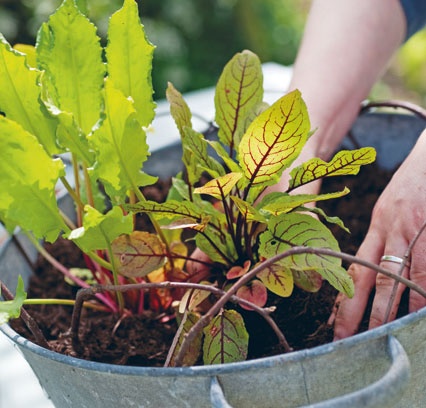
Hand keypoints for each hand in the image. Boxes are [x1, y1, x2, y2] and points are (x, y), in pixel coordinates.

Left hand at [329, 129, 425, 338]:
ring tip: (385, 336)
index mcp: (376, 226)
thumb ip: (383, 236)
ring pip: (400, 278)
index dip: (344, 297)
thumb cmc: (414, 183)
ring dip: (393, 309)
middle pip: (371, 278)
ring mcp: (413, 231)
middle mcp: (389, 230)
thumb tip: (378, 268)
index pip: (355, 268)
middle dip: (360, 312)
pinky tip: (419, 313)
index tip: (336, 323)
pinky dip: (423, 293)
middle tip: (348, 341)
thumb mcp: (390, 208)